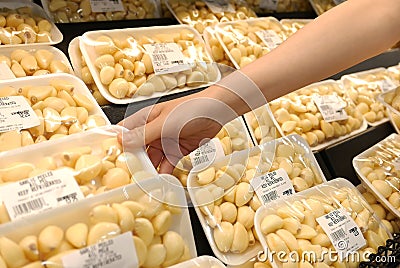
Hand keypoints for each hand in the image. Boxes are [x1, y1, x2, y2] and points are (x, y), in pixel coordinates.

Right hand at [118, 92, 233, 173]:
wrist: (217, 112)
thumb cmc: (190, 109)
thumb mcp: (164, 123)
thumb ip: (143, 134)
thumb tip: (120, 140)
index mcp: (145, 119)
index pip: (124, 132)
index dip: (116, 145)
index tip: (110, 161)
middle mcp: (152, 131)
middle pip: (137, 149)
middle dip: (133, 163)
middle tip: (129, 179)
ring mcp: (164, 141)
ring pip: (151, 159)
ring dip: (149, 170)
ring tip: (145, 184)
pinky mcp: (177, 150)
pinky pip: (166, 164)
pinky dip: (164, 172)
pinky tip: (161, 181)